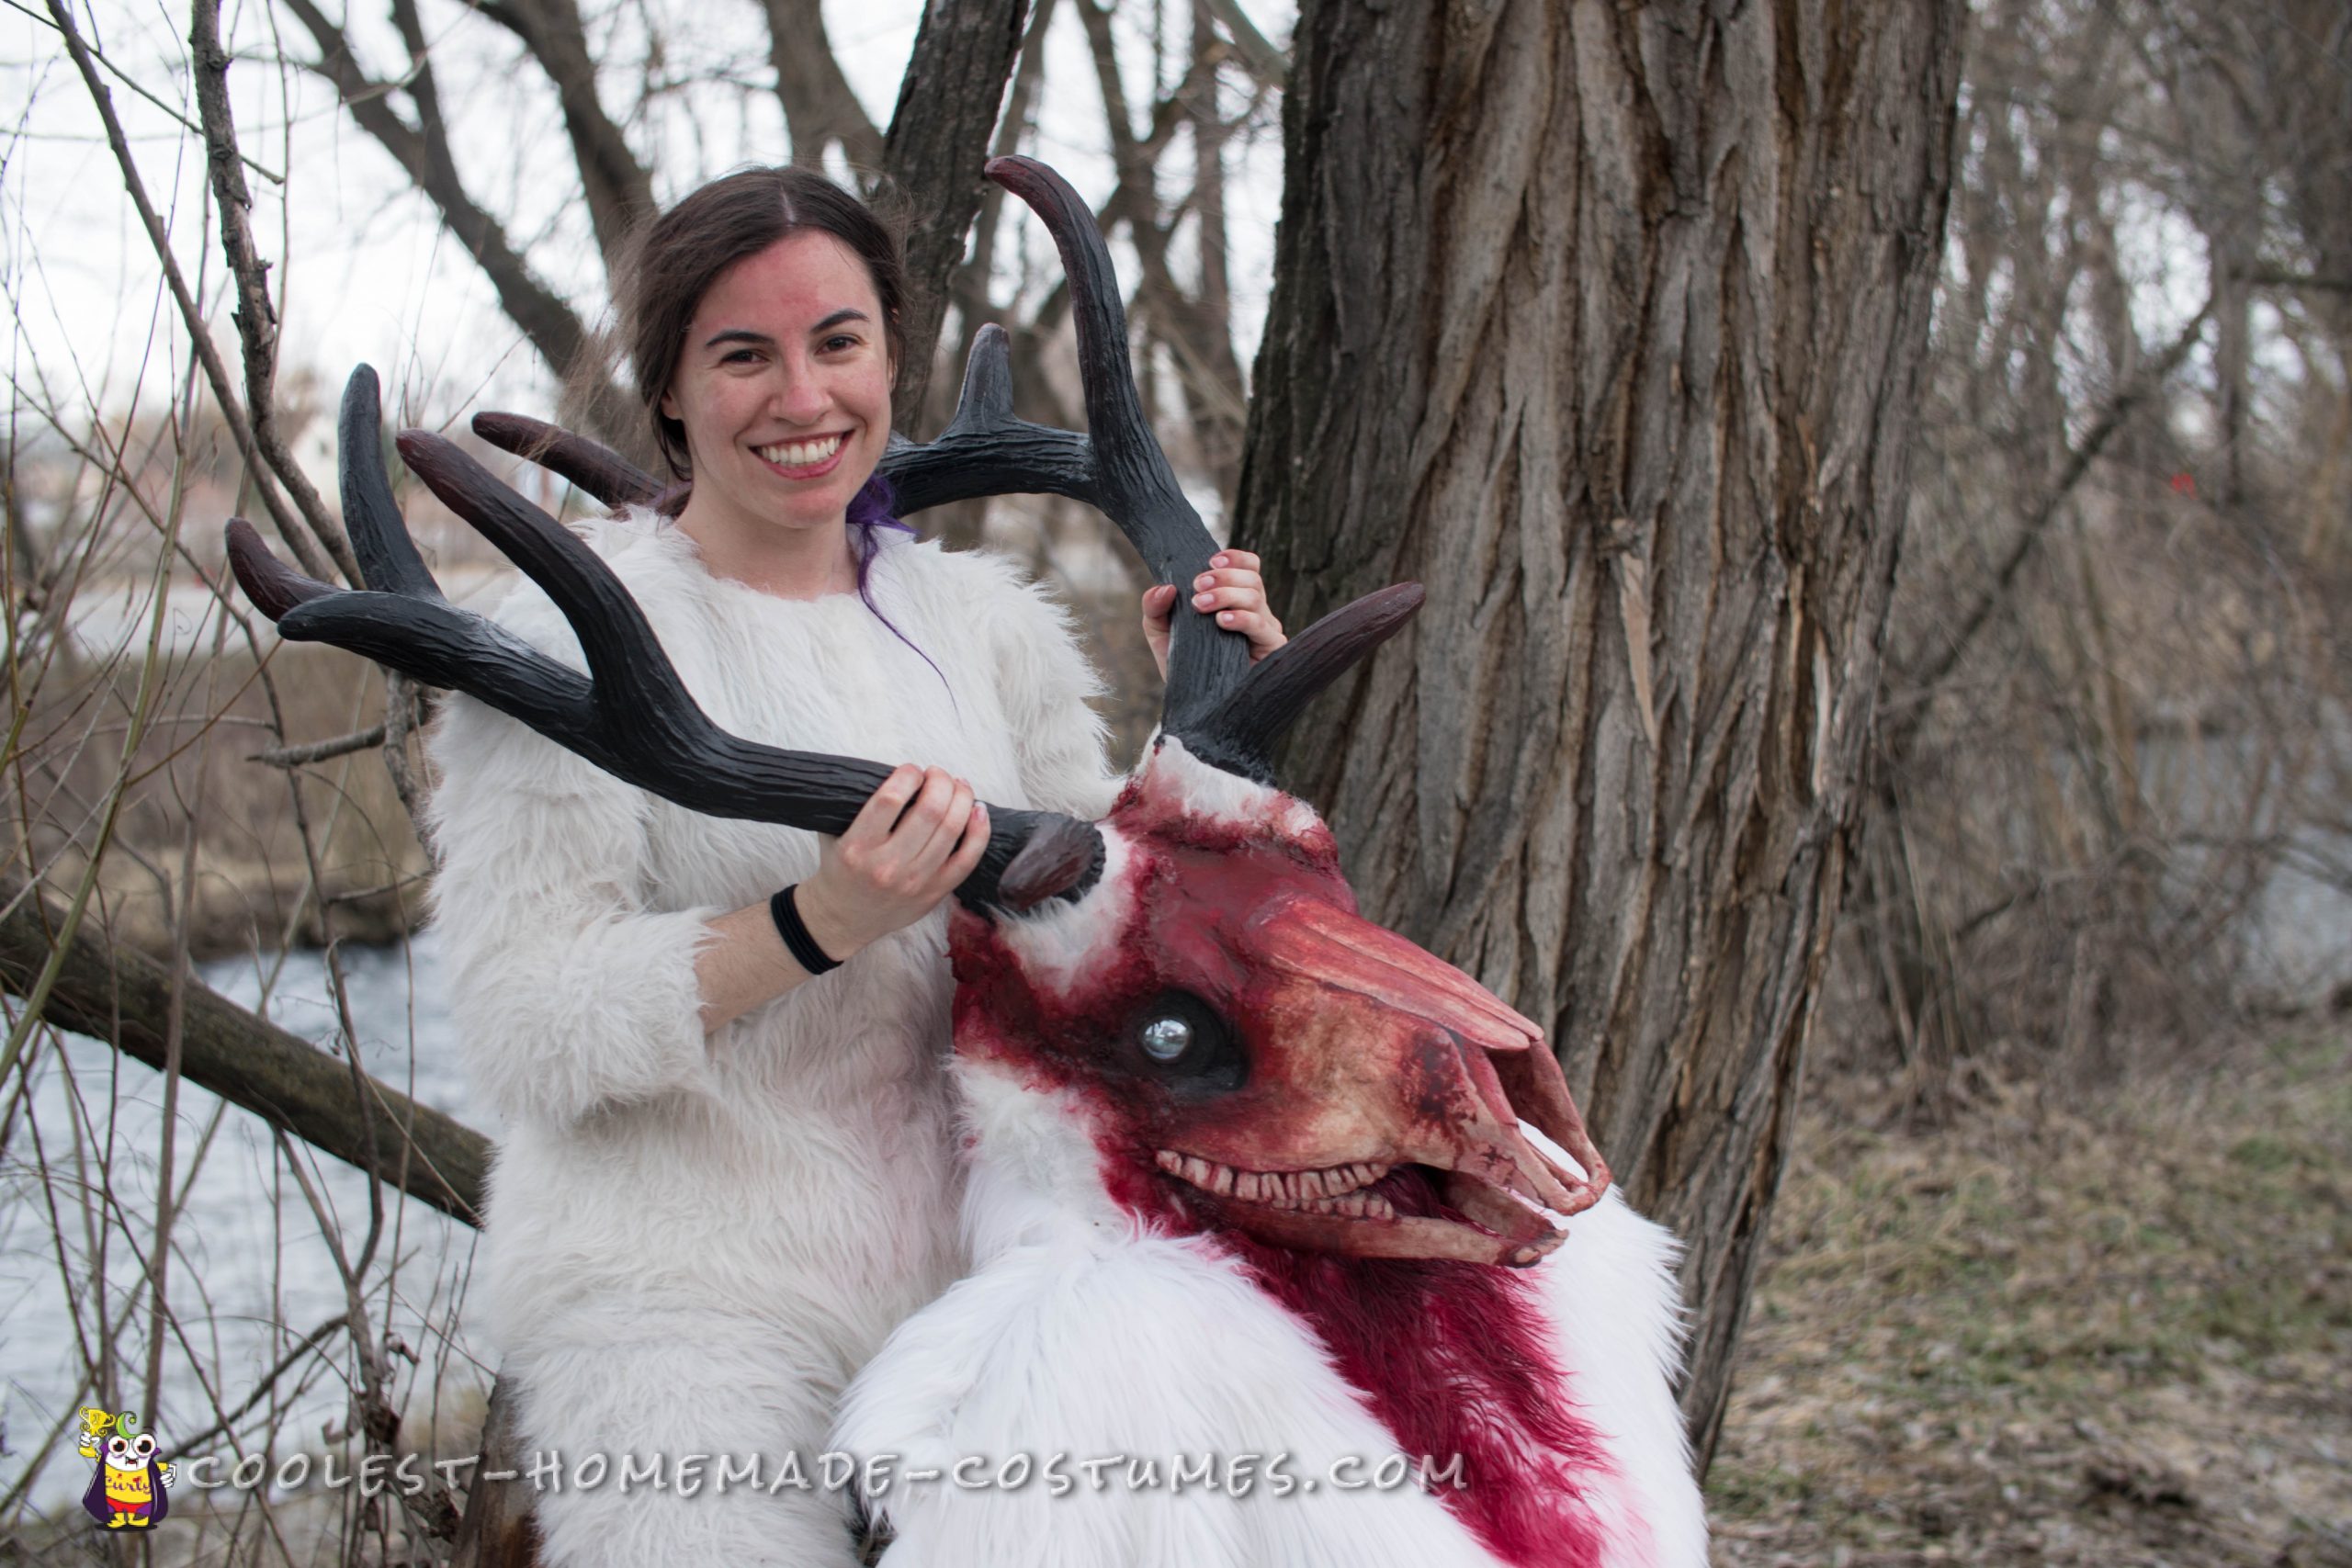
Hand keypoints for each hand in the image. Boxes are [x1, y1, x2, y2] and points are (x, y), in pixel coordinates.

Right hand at [791, 764, 989, 960]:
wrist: (843, 918)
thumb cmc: (840, 869)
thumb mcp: (833, 834)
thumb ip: (856, 805)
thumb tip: (895, 772)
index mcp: (858, 847)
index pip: (890, 799)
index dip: (908, 774)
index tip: (911, 770)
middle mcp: (888, 865)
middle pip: (930, 811)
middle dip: (941, 781)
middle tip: (937, 774)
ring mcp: (915, 881)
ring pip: (952, 830)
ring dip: (962, 798)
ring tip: (958, 786)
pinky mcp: (935, 893)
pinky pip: (967, 859)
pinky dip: (979, 831)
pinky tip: (978, 811)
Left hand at [1141, 549, 1287, 679]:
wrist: (1194, 707)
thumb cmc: (1184, 666)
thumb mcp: (1161, 633)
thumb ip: (1154, 607)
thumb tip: (1165, 588)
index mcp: (1235, 601)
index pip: (1249, 568)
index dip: (1235, 558)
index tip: (1211, 561)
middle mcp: (1255, 612)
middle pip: (1252, 578)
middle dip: (1224, 576)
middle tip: (1197, 586)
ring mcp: (1264, 631)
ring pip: (1256, 597)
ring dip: (1226, 595)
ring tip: (1200, 605)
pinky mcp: (1271, 652)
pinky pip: (1262, 627)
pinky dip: (1243, 619)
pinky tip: (1222, 621)